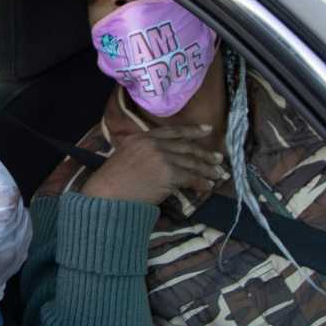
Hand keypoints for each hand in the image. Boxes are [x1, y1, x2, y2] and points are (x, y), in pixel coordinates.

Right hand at [80, 126, 228, 205]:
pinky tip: (208, 186)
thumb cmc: (112, 182)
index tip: (207, 130)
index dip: (192, 130)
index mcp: (141, 137)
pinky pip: (190, 177)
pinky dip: (201, 182)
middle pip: (185, 146)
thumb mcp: (125, 156)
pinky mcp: (167, 173)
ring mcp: (161, 157)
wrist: (107, 196)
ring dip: (207, 169)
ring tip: (219, 174)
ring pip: (190, 162)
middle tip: (219, 158)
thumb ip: (142, 151)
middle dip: (204, 153)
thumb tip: (164, 157)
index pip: (172, 131)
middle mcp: (153, 143)